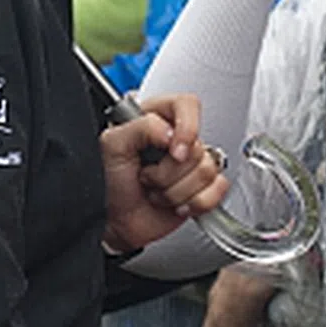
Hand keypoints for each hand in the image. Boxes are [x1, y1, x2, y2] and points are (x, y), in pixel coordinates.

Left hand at [101, 93, 227, 252]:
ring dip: (176, 191)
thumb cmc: (107, 182)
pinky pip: (218, 190)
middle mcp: (176, 139)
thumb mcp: (113, 145)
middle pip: (199, 147)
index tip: (173, 151)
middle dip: (169, 172)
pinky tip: (175, 204)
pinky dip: (195, 203)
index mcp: (156, 118)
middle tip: (148, 176)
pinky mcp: (203, 188)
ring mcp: (191, 164)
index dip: (187, 128)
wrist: (114, 221)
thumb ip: (142, 127)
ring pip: (207, 171)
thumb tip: (170, 132)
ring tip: (156, 191)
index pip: (188, 105)